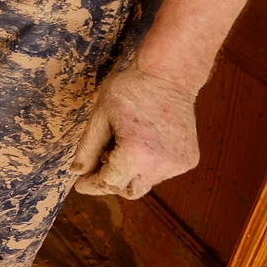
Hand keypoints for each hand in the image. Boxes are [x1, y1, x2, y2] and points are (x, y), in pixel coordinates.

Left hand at [69, 65, 200, 198]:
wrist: (169, 76)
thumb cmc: (131, 91)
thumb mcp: (100, 116)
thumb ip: (87, 149)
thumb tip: (77, 172)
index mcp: (135, 154)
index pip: (108, 184)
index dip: (91, 185)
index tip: (80, 183)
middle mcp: (160, 165)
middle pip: (129, 191)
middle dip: (111, 182)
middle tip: (99, 164)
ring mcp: (178, 164)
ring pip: (146, 183)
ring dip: (131, 172)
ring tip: (125, 144)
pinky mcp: (188, 160)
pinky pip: (162, 173)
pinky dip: (149, 165)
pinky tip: (144, 142)